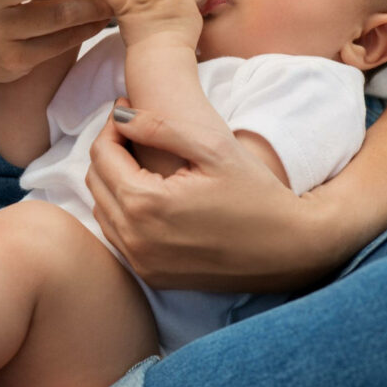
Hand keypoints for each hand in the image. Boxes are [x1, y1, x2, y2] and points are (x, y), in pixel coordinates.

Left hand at [86, 99, 340, 291]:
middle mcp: (135, 238)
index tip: (129, 110)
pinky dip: (123, 212)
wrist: (290, 250)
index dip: (112, 126)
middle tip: (134, 132)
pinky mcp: (152, 276)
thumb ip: (160, 127)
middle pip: (96, 181)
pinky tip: (149, 195)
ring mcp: (142, 262)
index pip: (103, 154)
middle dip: (110, 151)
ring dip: (113, 182)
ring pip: (102, 210)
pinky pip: (118, 236)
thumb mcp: (212, 148)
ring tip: (140, 160)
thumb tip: (120, 113)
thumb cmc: (256, 193)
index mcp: (146, 203)